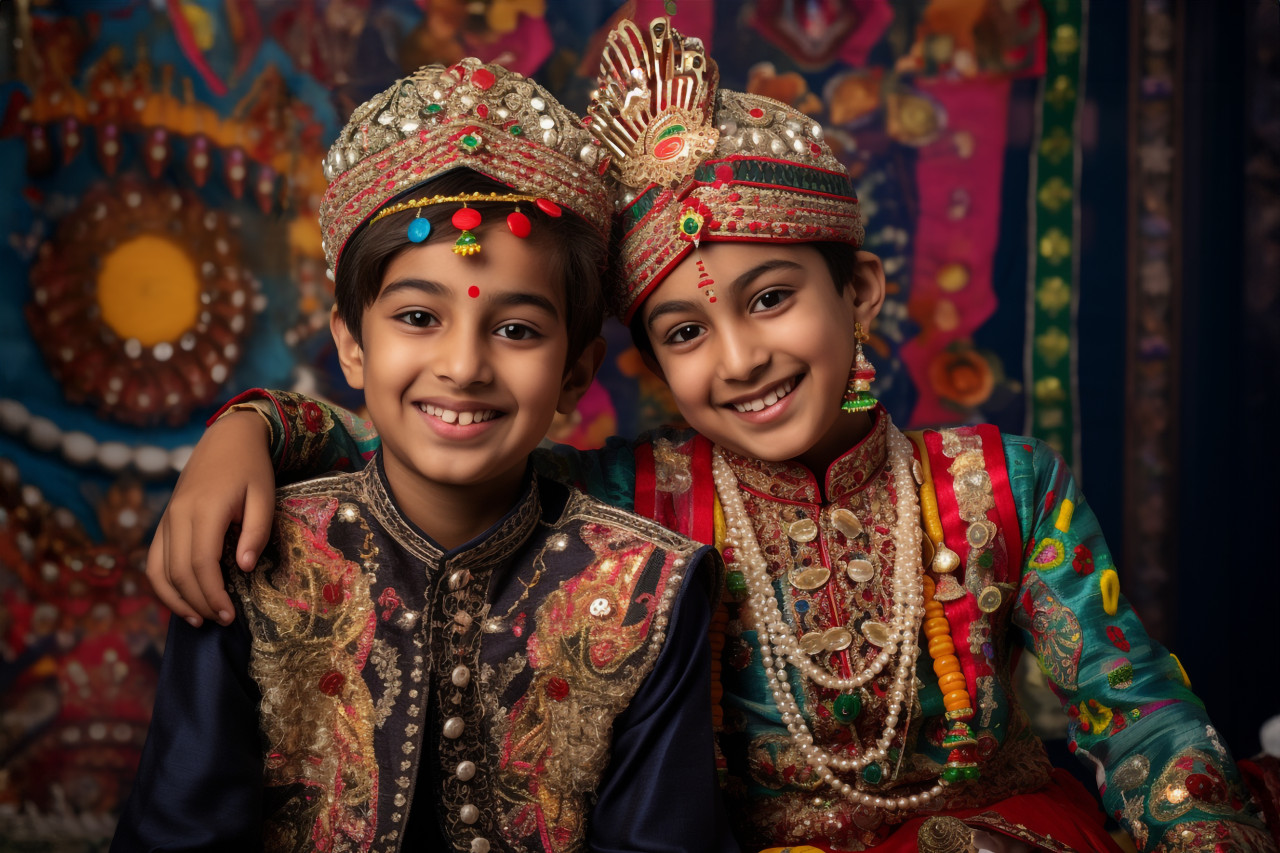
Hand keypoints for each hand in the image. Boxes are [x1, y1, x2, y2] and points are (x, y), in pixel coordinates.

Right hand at [146, 411, 275, 625]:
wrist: (228, 438)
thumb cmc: (251, 468)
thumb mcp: (265, 496)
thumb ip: (256, 532)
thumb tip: (244, 568)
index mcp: (205, 509)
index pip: (202, 563)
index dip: (213, 594)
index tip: (229, 615)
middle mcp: (179, 516)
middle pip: (179, 572)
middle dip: (198, 602)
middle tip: (222, 620)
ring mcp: (167, 518)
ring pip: (159, 569)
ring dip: (176, 599)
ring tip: (199, 620)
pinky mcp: (165, 521)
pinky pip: (155, 559)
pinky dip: (163, 584)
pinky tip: (181, 600)